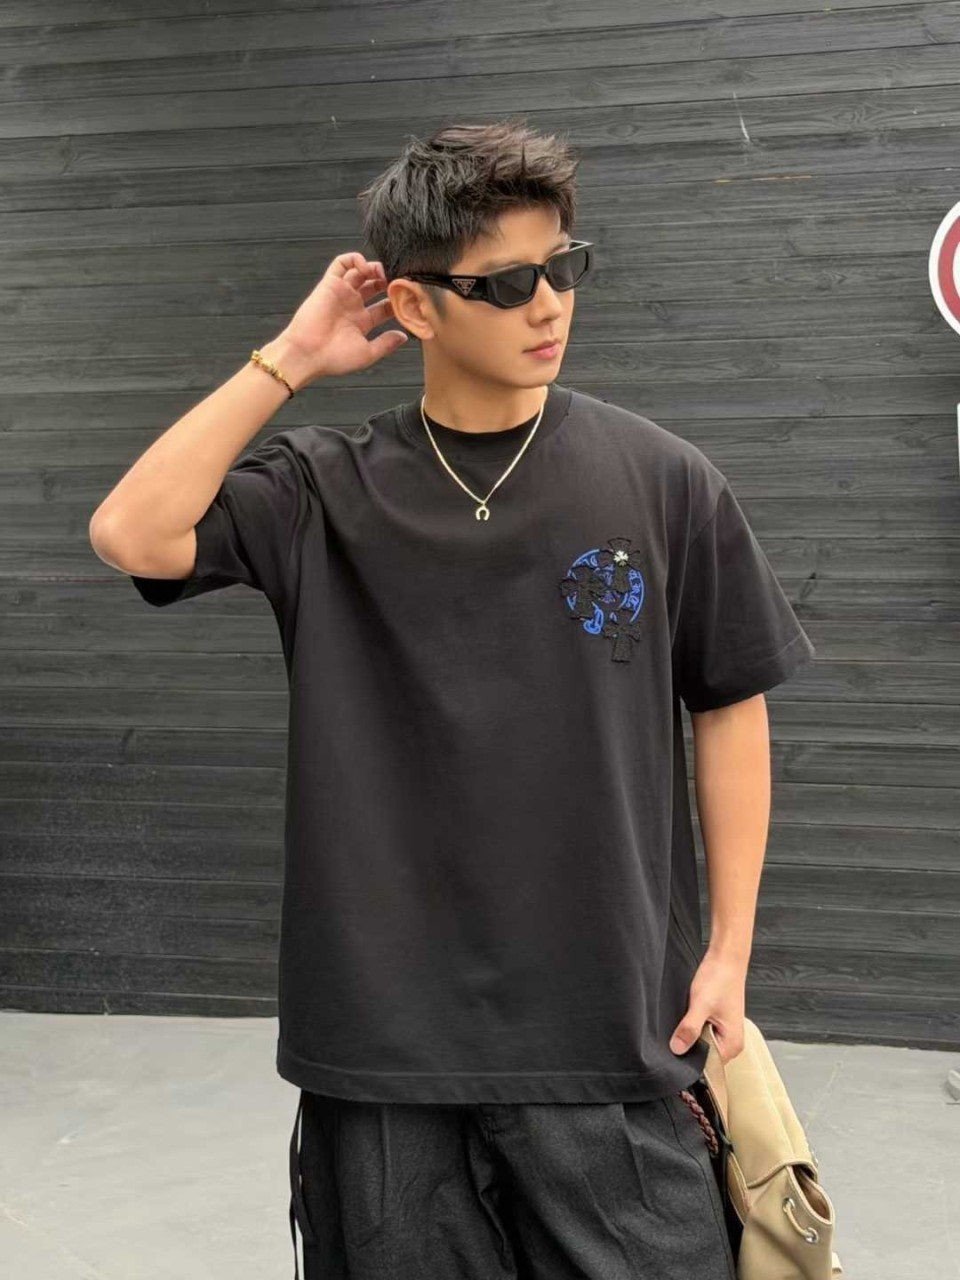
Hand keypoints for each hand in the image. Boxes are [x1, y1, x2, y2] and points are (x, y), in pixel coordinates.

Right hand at [279, 252, 408, 380]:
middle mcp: (352, 306)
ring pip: (361, 272)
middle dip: (389, 282)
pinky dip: (355, 259)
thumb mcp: (367, 354)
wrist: (307, 354)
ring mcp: (342, 294)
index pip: (386, 306)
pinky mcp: (330, 283)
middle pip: (376, 286)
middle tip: (400, 282)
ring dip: (375, 268)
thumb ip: (386, 344)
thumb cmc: (334, 358)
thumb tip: (404, 336)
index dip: (398, 301)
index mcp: (362, 322)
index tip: (409, 300)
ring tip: (385, 273)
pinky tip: (366, 267)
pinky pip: (342, 263)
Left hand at [668, 948, 746, 1065]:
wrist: (726, 959)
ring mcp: (725, 1033)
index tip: (677, 1047)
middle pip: (703, 1056)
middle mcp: (731, 1043)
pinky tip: (690, 1015)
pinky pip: (701, 1033)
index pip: (707, 1067)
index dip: (689, 1058)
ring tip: (688, 1018)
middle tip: (680, 1028)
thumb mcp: (701, 1005)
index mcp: (732, 1044)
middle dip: (689, 1045)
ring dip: (691, 1034)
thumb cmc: (720, 979)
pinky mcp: (718, 1024)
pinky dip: (693, 1026)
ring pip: (701, 1044)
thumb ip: (689, 1028)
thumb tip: (677, 1049)